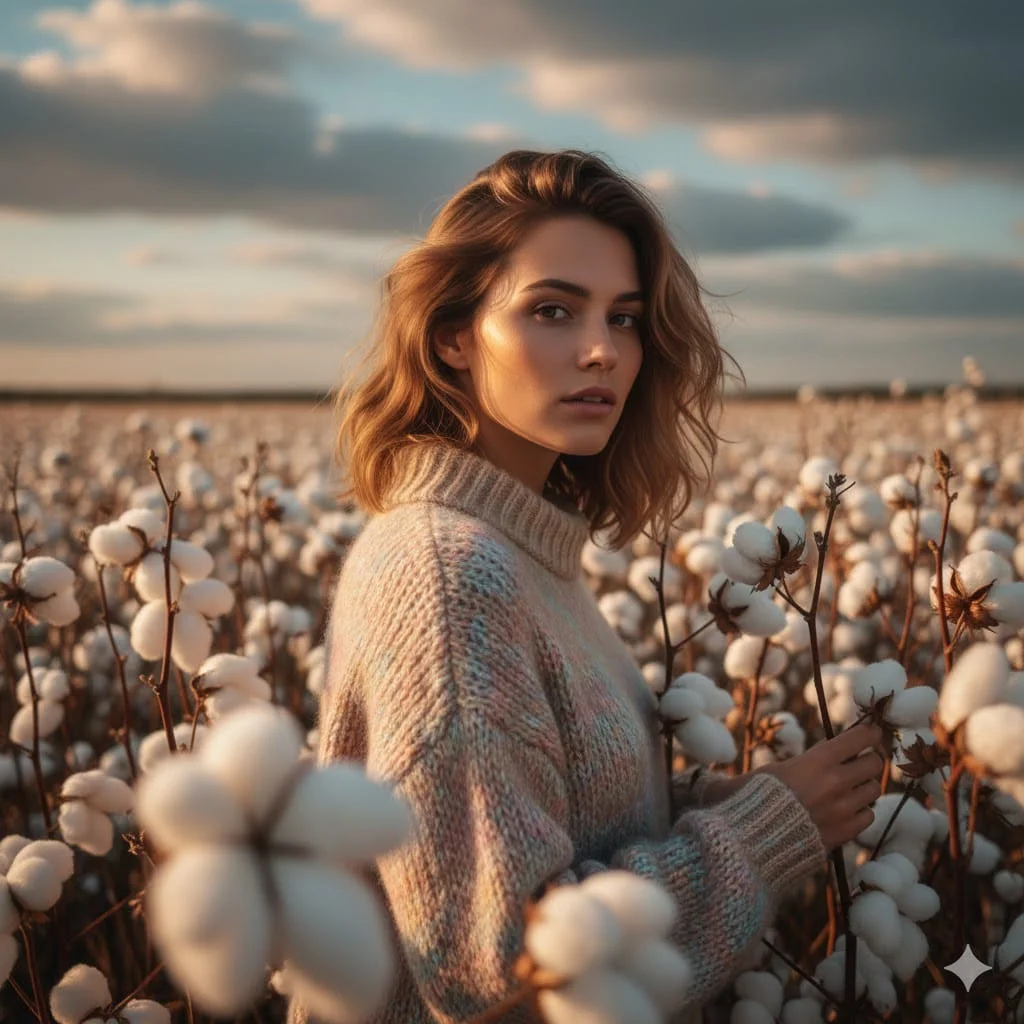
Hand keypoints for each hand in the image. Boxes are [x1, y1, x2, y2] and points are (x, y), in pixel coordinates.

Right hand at [754, 721, 885, 852]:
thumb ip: (803, 760)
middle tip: (858, 763)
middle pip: (875, 763)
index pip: (861, 737)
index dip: (870, 733)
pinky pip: (869, 816)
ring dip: (864, 786)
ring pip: (874, 789)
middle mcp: (836, 782)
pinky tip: (844, 811)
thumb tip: (819, 749)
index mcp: (818, 760)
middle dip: (868, 760)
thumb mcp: (774, 769)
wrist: (754, 838)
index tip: (870, 733)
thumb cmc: (756, 797)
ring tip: (848, 789)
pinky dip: (860, 811)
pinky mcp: (846, 832)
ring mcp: (844, 808)